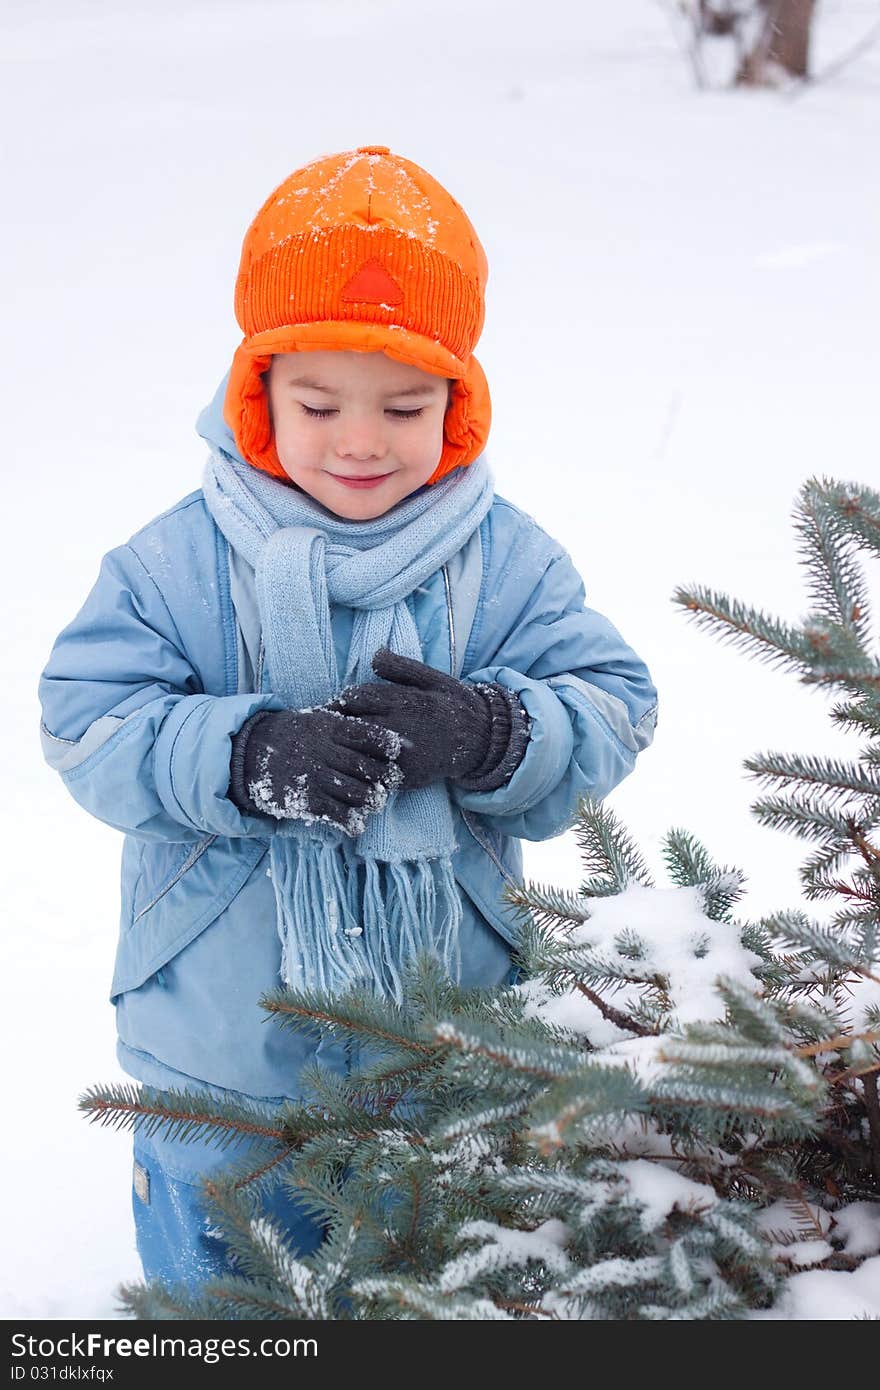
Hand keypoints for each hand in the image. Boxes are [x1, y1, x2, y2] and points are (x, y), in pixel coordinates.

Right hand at [228, 705, 402, 835]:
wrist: (246, 753)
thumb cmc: (291, 735)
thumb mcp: (315, 719)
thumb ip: (345, 722)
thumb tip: (387, 731)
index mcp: (327, 727)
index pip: (367, 734)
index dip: (388, 744)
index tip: (402, 750)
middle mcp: (322, 750)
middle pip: (366, 766)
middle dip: (385, 777)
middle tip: (392, 781)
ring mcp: (312, 776)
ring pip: (356, 793)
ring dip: (371, 800)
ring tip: (375, 802)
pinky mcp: (303, 799)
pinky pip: (336, 813)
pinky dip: (351, 821)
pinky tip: (357, 823)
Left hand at [324, 647, 496, 790]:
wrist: (482, 741)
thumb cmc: (452, 705)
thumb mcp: (432, 678)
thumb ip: (401, 667)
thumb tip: (373, 654)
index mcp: (405, 701)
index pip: (356, 697)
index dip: (344, 699)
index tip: (341, 703)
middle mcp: (402, 729)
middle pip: (352, 725)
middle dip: (341, 724)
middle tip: (333, 725)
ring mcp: (402, 757)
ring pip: (359, 752)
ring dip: (348, 747)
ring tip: (343, 744)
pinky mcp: (405, 778)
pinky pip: (373, 774)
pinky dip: (363, 768)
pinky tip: (360, 762)